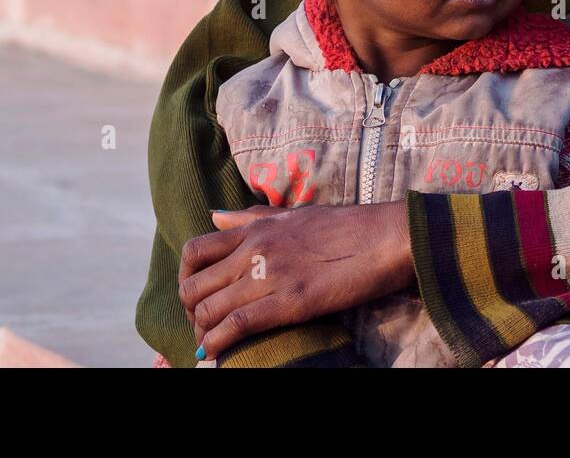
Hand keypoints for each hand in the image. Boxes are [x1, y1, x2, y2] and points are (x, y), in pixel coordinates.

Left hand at [178, 201, 414, 359]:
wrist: (384, 237)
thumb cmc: (345, 226)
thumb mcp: (293, 214)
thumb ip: (251, 217)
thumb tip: (214, 215)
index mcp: (255, 228)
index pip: (194, 251)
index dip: (185, 279)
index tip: (195, 297)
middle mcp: (254, 250)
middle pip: (194, 286)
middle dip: (190, 313)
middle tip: (203, 328)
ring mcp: (269, 275)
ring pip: (209, 309)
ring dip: (202, 334)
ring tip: (210, 346)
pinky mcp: (289, 302)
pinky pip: (236, 325)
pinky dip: (218, 344)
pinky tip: (217, 355)